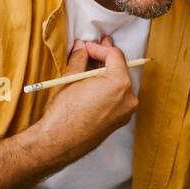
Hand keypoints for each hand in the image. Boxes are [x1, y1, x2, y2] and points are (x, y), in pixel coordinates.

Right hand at [34, 34, 137, 167]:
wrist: (60, 142)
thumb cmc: (64, 112)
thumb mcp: (71, 78)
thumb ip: (80, 59)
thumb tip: (82, 47)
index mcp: (120, 83)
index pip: (115, 55)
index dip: (99, 48)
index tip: (86, 46)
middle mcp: (129, 97)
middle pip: (120, 69)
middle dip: (105, 59)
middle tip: (93, 48)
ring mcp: (126, 111)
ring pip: (119, 84)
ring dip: (106, 73)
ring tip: (89, 66)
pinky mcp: (120, 121)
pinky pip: (117, 98)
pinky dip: (107, 88)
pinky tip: (93, 84)